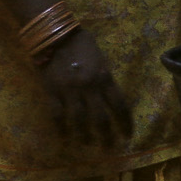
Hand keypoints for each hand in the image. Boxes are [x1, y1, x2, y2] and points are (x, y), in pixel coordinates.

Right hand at [36, 28, 133, 145]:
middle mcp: (90, 86)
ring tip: (86, 144)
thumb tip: (108, 91)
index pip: (120, 104)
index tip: (128, 133)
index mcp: (104, 76)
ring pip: (79, 121)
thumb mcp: (100, 56)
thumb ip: (104, 74)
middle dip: (106, 135)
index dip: (125, 121)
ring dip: (83, 136)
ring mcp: (70, 90)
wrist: (54, 33)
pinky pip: (57, 115)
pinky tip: (63, 137)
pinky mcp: (52, 91)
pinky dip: (60, 129)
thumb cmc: (80, 41)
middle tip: (109, 148)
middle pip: (101, 118)